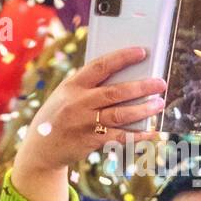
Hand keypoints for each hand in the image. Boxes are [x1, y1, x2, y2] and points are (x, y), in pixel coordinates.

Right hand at [10, 46, 164, 200]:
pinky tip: (151, 132)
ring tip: (159, 104)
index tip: (142, 52)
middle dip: (142, 87)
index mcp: (73, 85)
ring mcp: (84, 123)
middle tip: (160, 83)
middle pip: (116, 92)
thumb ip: (89, 86)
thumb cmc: (59, 115)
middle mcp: (78, 103)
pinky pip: (119, 137)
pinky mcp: (90, 142)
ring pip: (120, 115)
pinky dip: (138, 135)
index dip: (123, 57)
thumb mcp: (66, 94)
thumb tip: (126, 77)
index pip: (100, 66)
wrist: (40, 148)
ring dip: (143, 109)